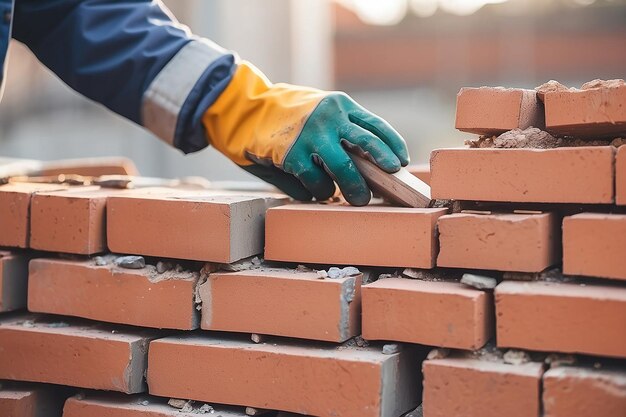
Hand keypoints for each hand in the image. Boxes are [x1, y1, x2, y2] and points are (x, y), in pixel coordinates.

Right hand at [202, 62, 409, 205]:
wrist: (245, 110)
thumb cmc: (286, 117)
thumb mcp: (317, 113)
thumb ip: (338, 132)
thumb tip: (365, 166)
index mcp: (339, 105)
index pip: (375, 124)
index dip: (392, 144)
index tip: (401, 161)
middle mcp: (329, 117)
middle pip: (367, 142)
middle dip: (383, 163)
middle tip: (391, 178)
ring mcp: (311, 136)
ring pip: (344, 168)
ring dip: (354, 187)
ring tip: (358, 199)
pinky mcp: (293, 155)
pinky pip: (316, 182)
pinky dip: (320, 191)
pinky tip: (319, 192)